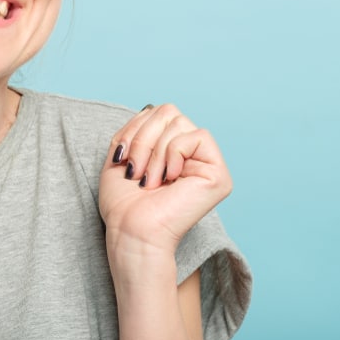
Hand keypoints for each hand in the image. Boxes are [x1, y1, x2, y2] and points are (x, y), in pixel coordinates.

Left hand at [99, 104, 231, 258]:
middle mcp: (192, 154)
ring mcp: (207, 163)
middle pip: (169, 111)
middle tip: (135, 171)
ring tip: (150, 181)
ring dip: (154, 152)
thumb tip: (150, 108)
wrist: (131, 230)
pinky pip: (197, 136)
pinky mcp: (219, 174)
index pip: (158, 112)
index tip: (122, 160)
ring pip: (180, 122)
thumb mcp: (121, 153)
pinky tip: (170, 179)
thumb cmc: (124, 202)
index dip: (135, 129)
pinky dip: (174, 154)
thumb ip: (137, 126)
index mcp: (171, 149)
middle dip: (143, 138)